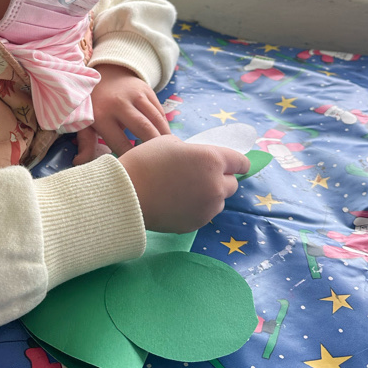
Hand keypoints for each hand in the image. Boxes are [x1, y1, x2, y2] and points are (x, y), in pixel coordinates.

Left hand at [76, 65, 170, 162]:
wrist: (105, 72)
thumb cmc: (95, 104)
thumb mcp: (86, 121)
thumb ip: (86, 142)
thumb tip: (79, 163)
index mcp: (101, 115)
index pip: (120, 143)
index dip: (131, 157)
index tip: (137, 168)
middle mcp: (119, 103)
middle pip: (143, 129)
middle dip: (154, 147)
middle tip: (161, 162)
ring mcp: (135, 94)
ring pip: (156, 119)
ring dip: (165, 137)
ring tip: (168, 152)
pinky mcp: (147, 89)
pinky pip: (159, 111)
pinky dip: (164, 126)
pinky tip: (165, 138)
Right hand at [117, 135, 250, 233]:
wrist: (126, 195)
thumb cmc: (146, 162)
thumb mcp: (170, 143)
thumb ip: (192, 151)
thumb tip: (197, 161)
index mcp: (212, 160)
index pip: (240, 162)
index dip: (238, 162)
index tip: (235, 164)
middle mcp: (216, 186)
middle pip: (232, 184)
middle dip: (221, 179)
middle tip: (201, 176)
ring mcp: (208, 208)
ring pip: (218, 201)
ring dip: (209, 195)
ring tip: (185, 191)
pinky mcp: (196, 224)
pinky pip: (204, 214)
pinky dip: (197, 208)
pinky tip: (177, 203)